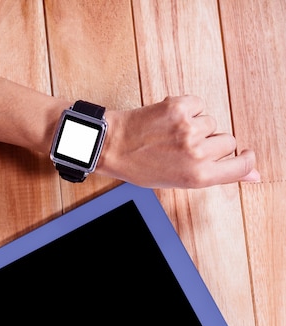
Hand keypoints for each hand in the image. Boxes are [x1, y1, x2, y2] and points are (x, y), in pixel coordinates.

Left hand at [100, 95, 259, 187]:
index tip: (245, 156)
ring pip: (212, 122)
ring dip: (198, 126)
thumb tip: (251, 173)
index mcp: (198, 176)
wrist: (113, 146)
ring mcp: (189, 129)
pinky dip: (189, 110)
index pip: (240, 166)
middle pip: (228, 141)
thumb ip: (215, 174)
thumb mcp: (180, 181)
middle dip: (213, 143)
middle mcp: (196, 153)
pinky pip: (199, 105)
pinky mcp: (180, 107)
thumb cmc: (141, 167)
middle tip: (188, 148)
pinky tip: (170, 120)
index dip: (246, 160)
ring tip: (173, 134)